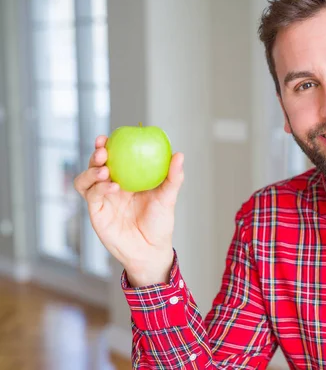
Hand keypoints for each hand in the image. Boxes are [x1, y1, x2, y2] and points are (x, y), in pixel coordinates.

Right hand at [74, 135, 184, 286]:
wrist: (151, 250)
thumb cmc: (160, 223)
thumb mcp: (168, 198)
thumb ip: (173, 177)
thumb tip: (179, 154)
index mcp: (127, 178)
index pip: (114, 157)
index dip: (107, 145)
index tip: (109, 136)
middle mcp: (111, 186)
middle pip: (95, 165)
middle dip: (96, 154)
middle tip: (103, 150)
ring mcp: (102, 199)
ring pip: (85, 179)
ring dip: (91, 171)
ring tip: (105, 170)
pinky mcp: (96, 213)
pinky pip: (91, 196)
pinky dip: (98, 188)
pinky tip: (112, 186)